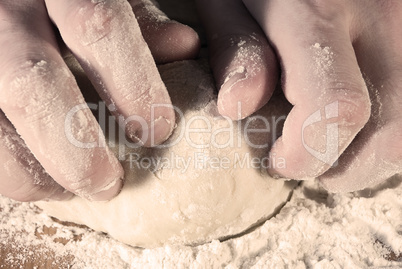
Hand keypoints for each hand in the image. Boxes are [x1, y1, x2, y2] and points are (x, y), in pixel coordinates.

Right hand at [0, 0, 199, 201]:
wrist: (11, 5)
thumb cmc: (62, 4)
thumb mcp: (99, 0)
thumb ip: (138, 22)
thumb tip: (183, 46)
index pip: (98, 26)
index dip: (134, 83)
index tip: (157, 131)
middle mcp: (6, 15)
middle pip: (33, 83)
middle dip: (78, 149)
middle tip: (109, 184)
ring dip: (35, 172)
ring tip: (73, 189)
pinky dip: (10, 171)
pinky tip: (39, 178)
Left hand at [197, 0, 401, 191]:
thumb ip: (236, 49)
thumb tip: (240, 107)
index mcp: (320, 9)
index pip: (338, 106)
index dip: (310, 152)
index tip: (279, 160)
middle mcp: (382, 14)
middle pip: (392, 129)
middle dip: (346, 166)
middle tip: (309, 160)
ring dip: (372, 151)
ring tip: (334, 144)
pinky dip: (389, 124)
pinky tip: (360, 119)